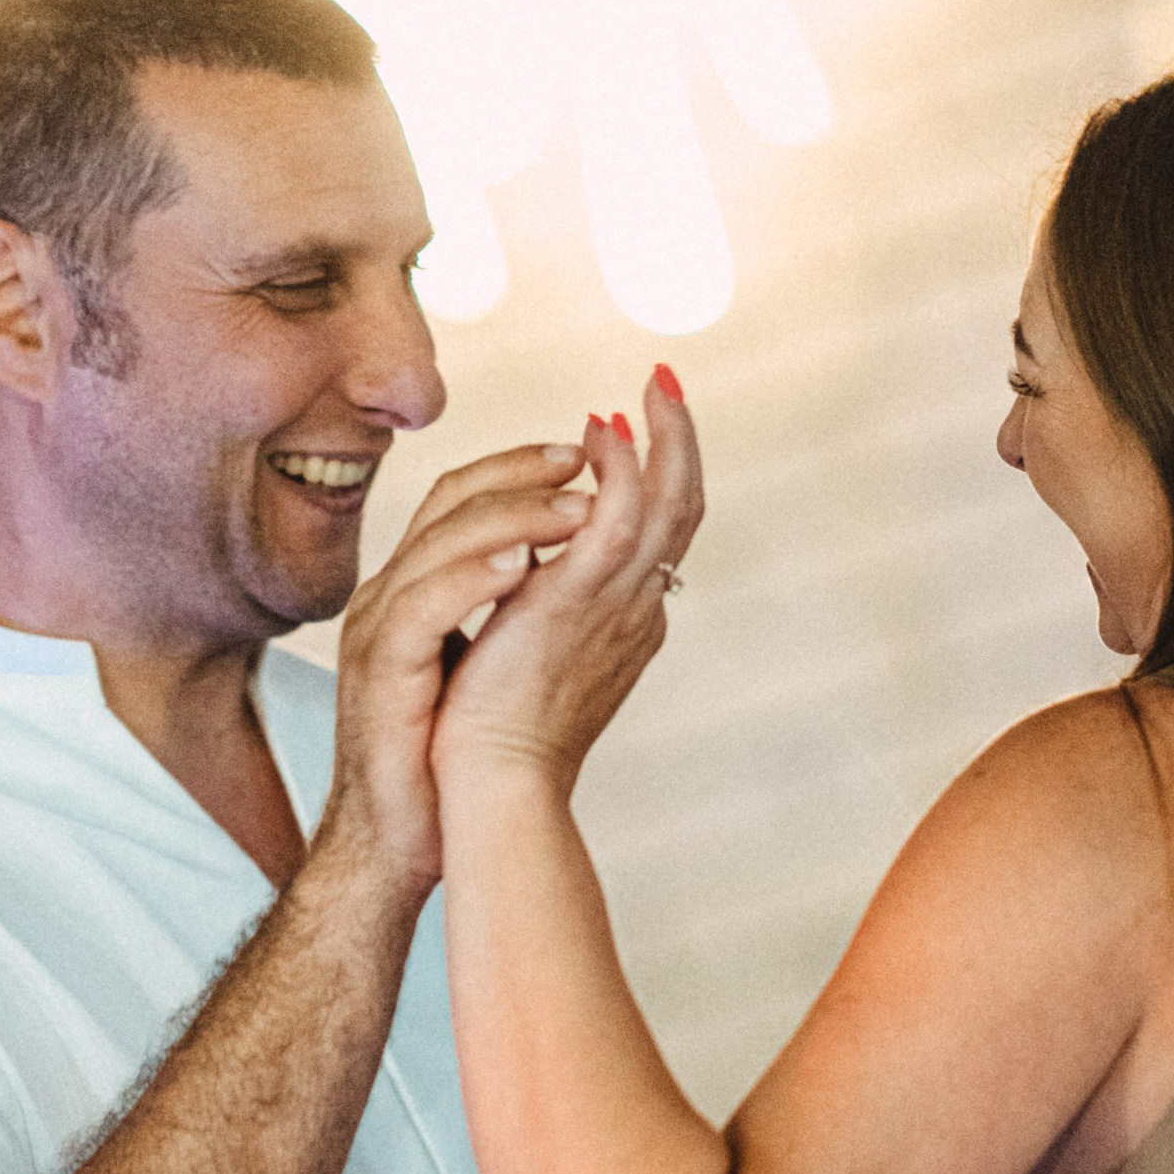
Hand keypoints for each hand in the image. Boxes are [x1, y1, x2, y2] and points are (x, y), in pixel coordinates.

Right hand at [318, 441, 597, 900]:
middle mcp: (389, 595)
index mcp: (416, 589)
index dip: (523, 466)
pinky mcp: (381, 672)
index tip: (590, 452)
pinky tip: (524, 568)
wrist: (401, 838)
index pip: (464, 499)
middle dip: (523, 470)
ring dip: (515, 517)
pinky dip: (472, 580)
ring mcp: (378, 630)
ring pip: (439, 542)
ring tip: (581, 507)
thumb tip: (582, 571)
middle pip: (449, 500)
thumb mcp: (487, 667)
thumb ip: (516, 612)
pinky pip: (422, 608)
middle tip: (590, 455)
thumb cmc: (444, 762)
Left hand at [432, 373, 701, 800]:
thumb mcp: (534, 660)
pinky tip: (596, 433)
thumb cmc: (497, 743)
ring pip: (668, 502)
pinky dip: (618, 466)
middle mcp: (636, 610)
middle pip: (681, 512)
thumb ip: (547, 611)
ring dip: (666, 437)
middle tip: (664, 386)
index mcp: (626, 625)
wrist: (492, 787)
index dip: (653, 484)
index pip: (654, 540)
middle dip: (680, 444)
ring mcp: (614, 604)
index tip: (630, 435)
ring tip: (652, 387)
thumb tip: (534, 567)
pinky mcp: (576, 599)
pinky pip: (614, 514)